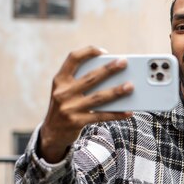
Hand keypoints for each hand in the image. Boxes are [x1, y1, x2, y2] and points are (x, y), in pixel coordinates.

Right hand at [39, 45, 133, 162]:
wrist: (52, 132)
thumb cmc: (66, 106)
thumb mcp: (66, 91)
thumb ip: (81, 82)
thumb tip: (113, 76)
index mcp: (60, 80)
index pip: (73, 59)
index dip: (88, 52)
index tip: (103, 51)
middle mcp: (62, 93)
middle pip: (90, 78)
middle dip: (109, 69)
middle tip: (124, 62)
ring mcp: (69, 108)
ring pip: (98, 97)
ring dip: (116, 91)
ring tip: (131, 86)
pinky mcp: (77, 122)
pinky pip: (101, 116)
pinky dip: (116, 114)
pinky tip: (128, 111)